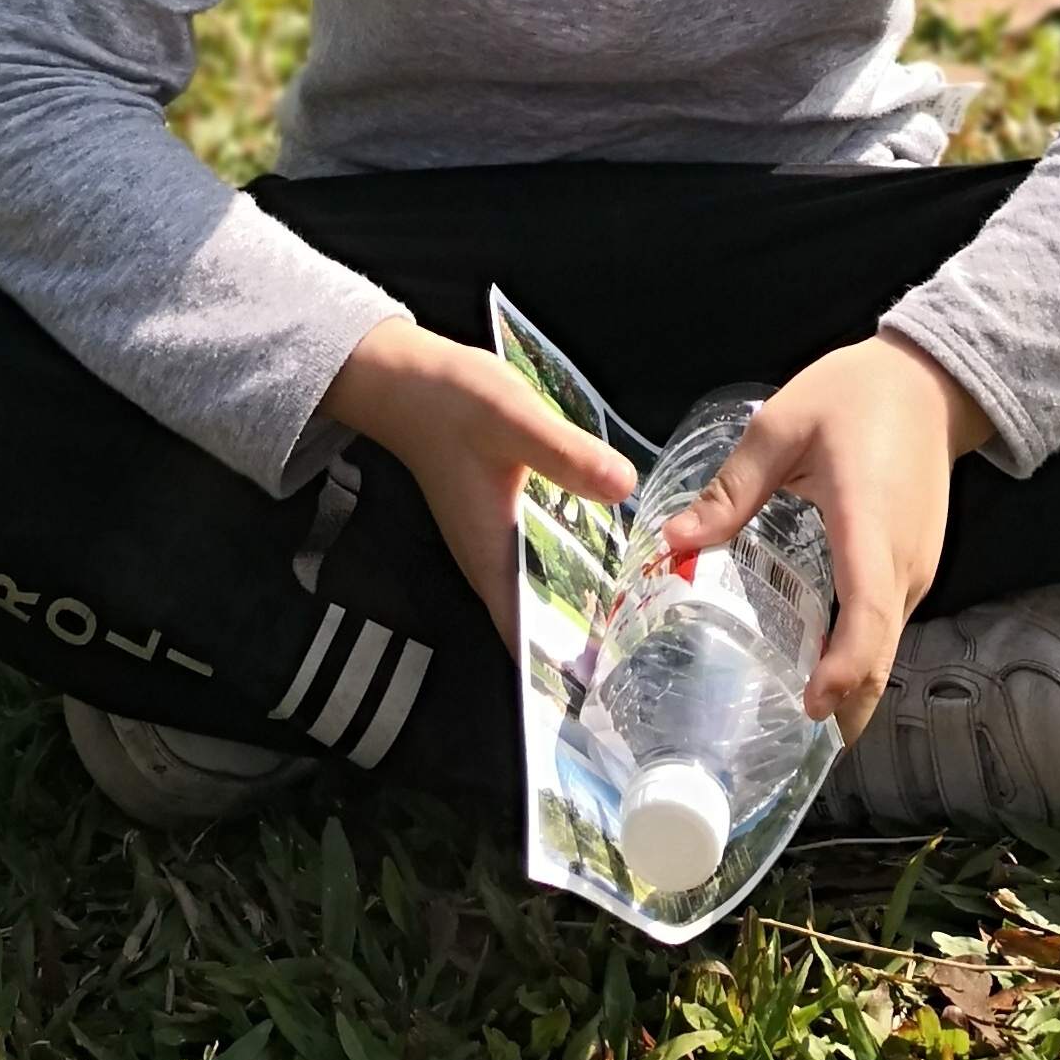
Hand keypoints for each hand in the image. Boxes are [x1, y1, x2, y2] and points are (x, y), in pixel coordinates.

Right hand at [322, 317, 632, 653]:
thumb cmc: (451, 403)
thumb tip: (624, 486)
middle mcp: (491, 560)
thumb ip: (565, 454)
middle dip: (591, 637)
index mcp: (492, 555)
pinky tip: (613, 547)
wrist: (405, 377)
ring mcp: (494, 539)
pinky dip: (574, 559)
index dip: (568, 668)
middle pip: (543, 619)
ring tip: (649, 606)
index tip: (618, 681)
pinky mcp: (500, 516)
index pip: (529, 636)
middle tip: (655, 645)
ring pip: (545, 587)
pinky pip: (543, 554)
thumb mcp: (513, 420)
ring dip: (585, 597)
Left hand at [668, 335, 991, 738]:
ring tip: (785, 716)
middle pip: (881, 652)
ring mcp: (917, 571)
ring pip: (887, 648)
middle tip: (778, 742)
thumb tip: (673, 543)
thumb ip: (732, 487)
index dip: (844, 667)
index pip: (868, 612)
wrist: (930, 382)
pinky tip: (812, 669)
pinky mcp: (915, 570)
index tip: (811, 708)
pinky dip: (857, 659)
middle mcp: (903, 562)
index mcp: (870, 523)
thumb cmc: (855, 394)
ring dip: (849, 687)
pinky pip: (887, 628)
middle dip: (842, 705)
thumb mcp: (784, 423)